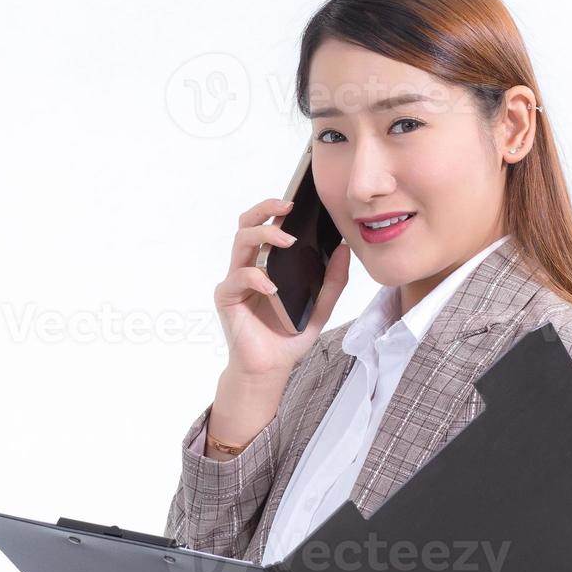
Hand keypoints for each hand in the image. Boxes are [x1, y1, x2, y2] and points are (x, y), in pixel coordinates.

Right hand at [214, 197, 349, 381]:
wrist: (270, 368)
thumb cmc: (288, 337)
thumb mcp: (320, 307)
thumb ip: (332, 281)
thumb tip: (344, 249)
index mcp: (267, 264)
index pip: (266, 227)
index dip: (276, 210)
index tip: (297, 203)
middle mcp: (248, 267)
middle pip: (247, 225)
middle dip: (266, 211)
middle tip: (287, 209)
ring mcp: (235, 280)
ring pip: (240, 242)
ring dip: (264, 236)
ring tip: (287, 242)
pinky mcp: (227, 297)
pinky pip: (238, 277)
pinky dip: (256, 277)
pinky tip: (272, 287)